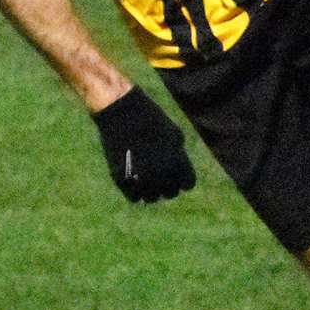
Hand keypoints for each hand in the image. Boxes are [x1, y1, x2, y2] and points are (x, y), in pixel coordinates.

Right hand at [93, 87, 195, 202]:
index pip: (188, 184)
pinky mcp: (123, 180)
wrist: (121, 111)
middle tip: (158, 171)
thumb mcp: (174, 134)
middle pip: (170, 193)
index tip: (176, 173)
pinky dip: (135, 191)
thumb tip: (180, 177)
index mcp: (177, 162)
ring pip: (152, 199)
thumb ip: (179, 158)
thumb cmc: (150, 120)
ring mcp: (141, 178)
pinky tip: (134, 178)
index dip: (182, 179)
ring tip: (145, 175)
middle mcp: (161, 174)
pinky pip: (134, 198)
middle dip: (167, 184)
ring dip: (151, 190)